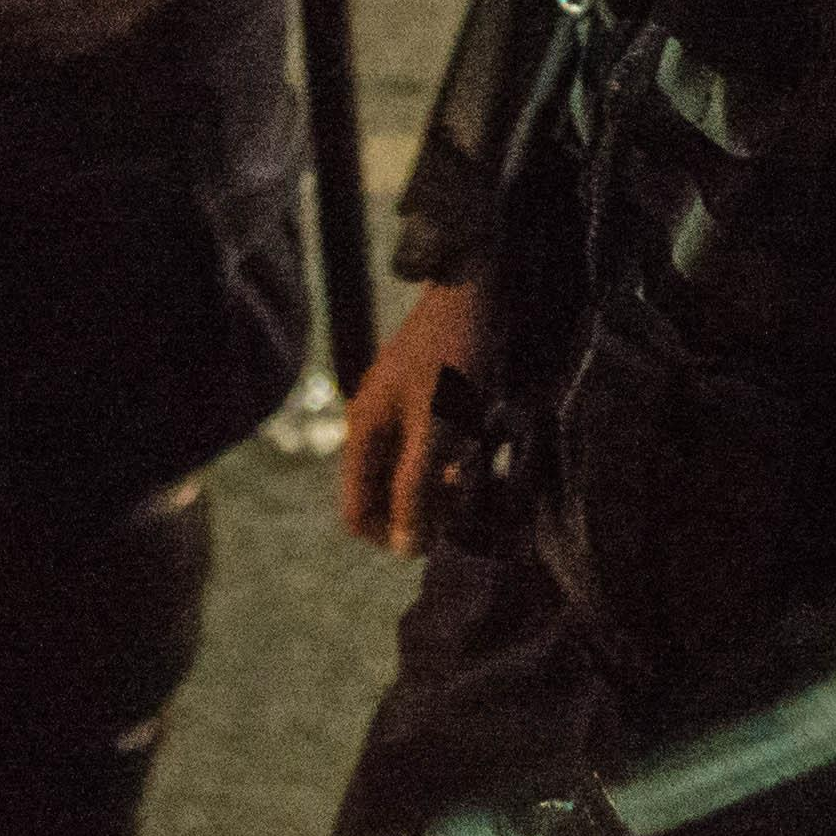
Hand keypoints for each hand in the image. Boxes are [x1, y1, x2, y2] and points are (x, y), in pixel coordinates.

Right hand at [336, 279, 488, 554]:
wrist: (473, 288)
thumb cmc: (454, 355)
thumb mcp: (437, 426)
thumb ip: (417, 485)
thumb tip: (406, 547)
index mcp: (365, 434)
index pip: (357, 512)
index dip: (390, 535)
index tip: (434, 537)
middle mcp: (373, 427)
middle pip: (385, 496)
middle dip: (421, 508)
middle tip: (464, 501)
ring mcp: (396, 413)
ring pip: (409, 474)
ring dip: (439, 484)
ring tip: (476, 473)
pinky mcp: (422, 400)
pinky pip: (428, 449)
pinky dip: (450, 458)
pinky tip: (478, 446)